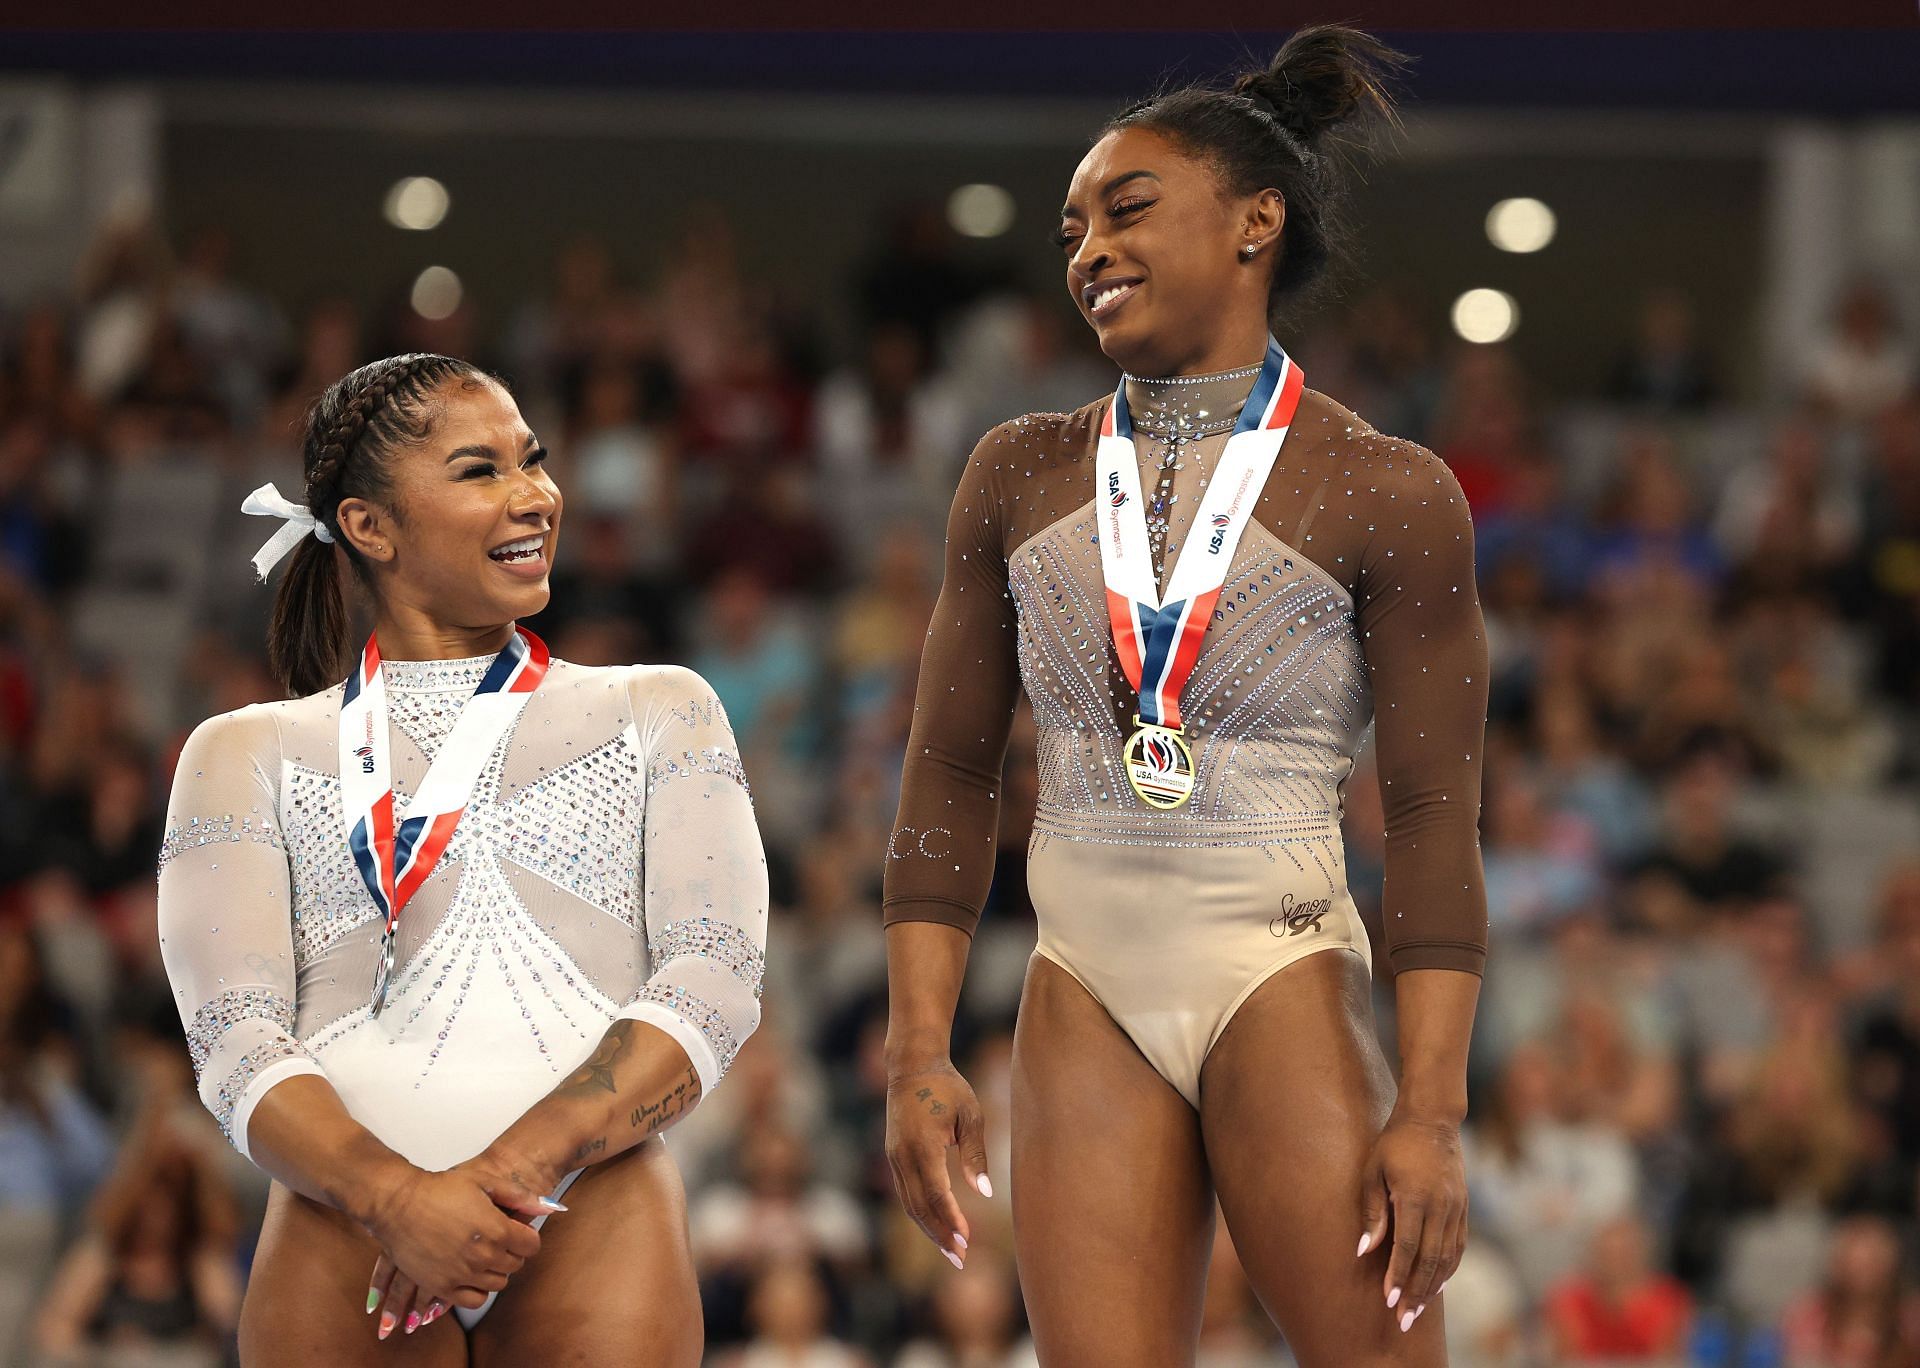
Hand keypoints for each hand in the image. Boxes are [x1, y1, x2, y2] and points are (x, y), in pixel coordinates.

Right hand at [360, 1167, 550, 1338]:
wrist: (398, 1203)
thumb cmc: (440, 1188)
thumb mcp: (484, 1182)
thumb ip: (520, 1196)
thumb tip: (549, 1206)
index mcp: (497, 1229)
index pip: (531, 1246)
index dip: (527, 1237)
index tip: (518, 1231)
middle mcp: (482, 1256)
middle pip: (515, 1265)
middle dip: (512, 1252)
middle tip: (499, 1240)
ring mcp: (461, 1274)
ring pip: (497, 1284)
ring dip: (496, 1271)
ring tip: (483, 1254)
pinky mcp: (441, 1287)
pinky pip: (473, 1300)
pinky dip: (478, 1290)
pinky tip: (472, 1274)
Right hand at [885, 1059, 990, 1269]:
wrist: (912, 1067)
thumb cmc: (948, 1088)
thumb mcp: (970, 1115)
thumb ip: (975, 1155)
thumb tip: (984, 1193)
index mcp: (922, 1145)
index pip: (936, 1193)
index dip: (951, 1220)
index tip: (967, 1240)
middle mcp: (902, 1155)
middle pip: (918, 1207)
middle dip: (939, 1235)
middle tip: (961, 1258)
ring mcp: (894, 1157)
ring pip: (909, 1204)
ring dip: (929, 1229)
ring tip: (952, 1251)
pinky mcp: (893, 1157)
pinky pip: (906, 1193)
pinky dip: (921, 1213)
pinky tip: (937, 1226)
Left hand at [1356, 1108, 1466, 1333]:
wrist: (1432, 1120)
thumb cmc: (1394, 1143)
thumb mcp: (1373, 1171)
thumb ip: (1372, 1212)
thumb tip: (1363, 1250)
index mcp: (1416, 1196)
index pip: (1407, 1247)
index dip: (1398, 1276)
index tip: (1389, 1300)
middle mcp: (1441, 1206)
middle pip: (1430, 1259)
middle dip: (1417, 1292)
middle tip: (1405, 1319)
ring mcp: (1456, 1208)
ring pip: (1447, 1257)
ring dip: (1433, 1286)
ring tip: (1418, 1309)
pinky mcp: (1463, 1208)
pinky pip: (1458, 1246)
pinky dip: (1448, 1269)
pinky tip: (1436, 1285)